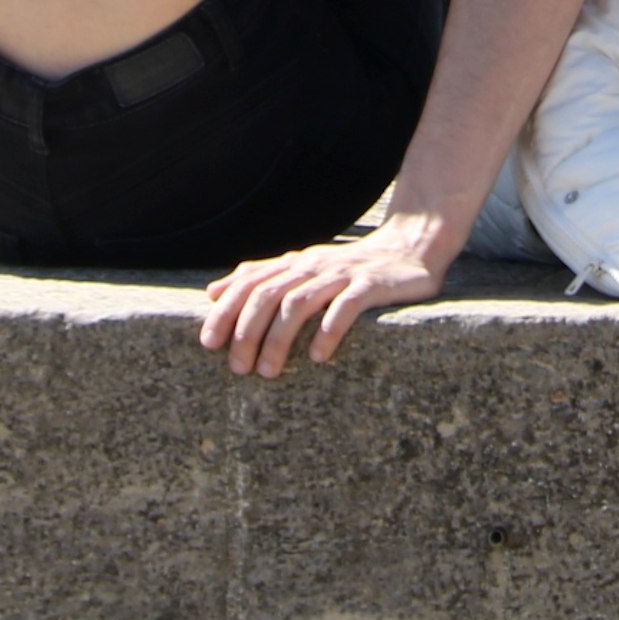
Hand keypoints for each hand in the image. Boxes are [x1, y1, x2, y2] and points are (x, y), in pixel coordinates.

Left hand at [196, 215, 448, 376]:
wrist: (410, 248)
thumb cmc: (349, 267)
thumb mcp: (302, 268)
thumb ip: (259, 277)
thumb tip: (212, 291)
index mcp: (294, 263)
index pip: (250, 282)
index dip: (226, 311)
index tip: (208, 343)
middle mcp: (313, 266)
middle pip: (269, 295)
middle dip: (248, 332)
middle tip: (239, 368)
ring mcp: (342, 274)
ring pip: (300, 302)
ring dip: (279, 338)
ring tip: (269, 372)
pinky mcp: (372, 285)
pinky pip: (346, 306)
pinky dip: (328, 330)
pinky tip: (319, 356)